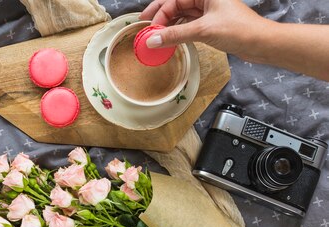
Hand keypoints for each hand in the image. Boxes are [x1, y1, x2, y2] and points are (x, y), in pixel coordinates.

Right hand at [139, 0, 270, 59]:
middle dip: (160, 17)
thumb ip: (175, 34)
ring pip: (181, 15)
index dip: (159, 14)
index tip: (148, 29)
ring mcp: (208, 11)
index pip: (174, 0)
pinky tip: (169, 40)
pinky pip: (188, 25)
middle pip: (175, 5)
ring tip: (155, 38)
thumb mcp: (203, 30)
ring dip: (168, 26)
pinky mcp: (210, 24)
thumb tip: (152, 40)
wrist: (261, 43)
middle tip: (144, 29)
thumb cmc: (239, 29)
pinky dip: (177, 32)